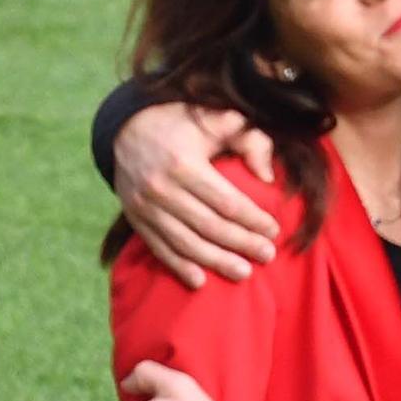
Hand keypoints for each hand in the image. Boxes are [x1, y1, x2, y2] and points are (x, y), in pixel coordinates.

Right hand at [116, 103, 279, 289]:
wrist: (126, 129)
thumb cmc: (181, 124)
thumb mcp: (214, 119)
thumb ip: (247, 139)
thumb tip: (267, 176)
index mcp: (184, 163)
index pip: (226, 201)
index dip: (252, 219)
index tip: (273, 230)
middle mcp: (162, 188)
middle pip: (209, 226)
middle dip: (242, 243)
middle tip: (268, 255)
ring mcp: (146, 207)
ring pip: (186, 243)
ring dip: (216, 261)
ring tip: (244, 273)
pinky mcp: (135, 219)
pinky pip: (159, 248)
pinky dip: (179, 267)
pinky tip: (200, 281)